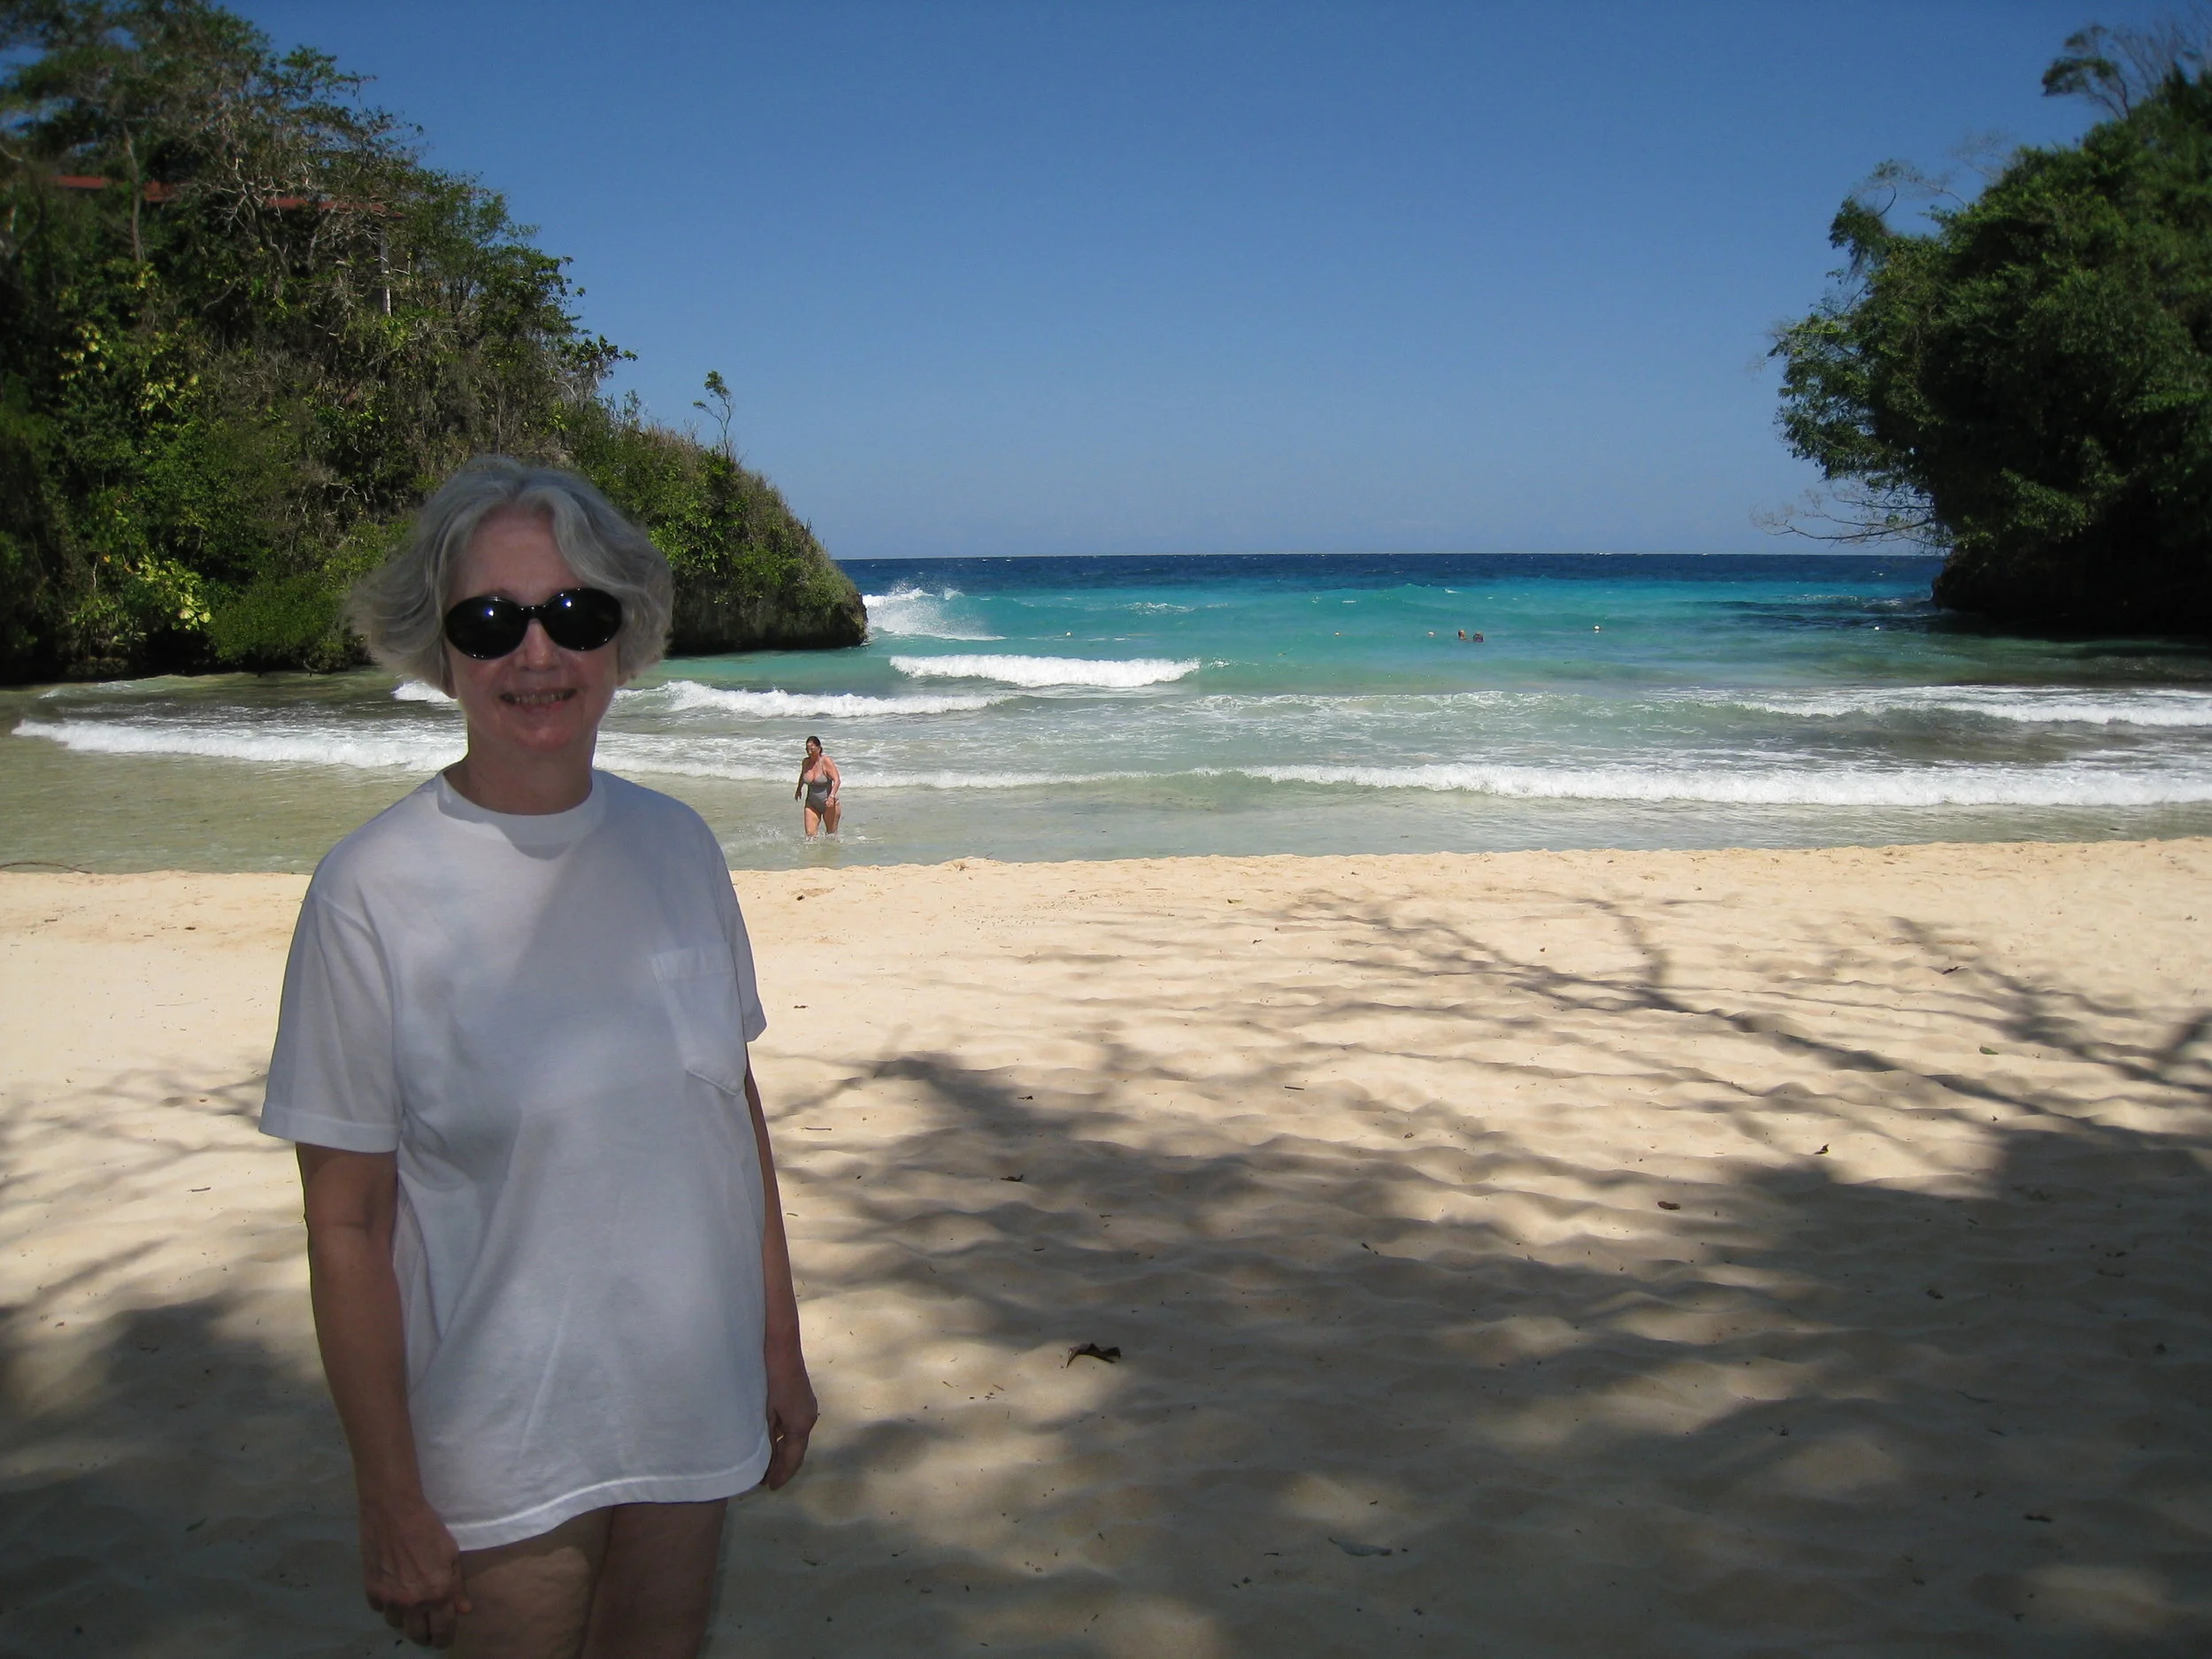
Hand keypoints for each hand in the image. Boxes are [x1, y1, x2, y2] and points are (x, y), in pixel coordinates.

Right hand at [360, 1494, 469, 1647]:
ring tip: (410, 1607)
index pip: (441, 1630)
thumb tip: (462, 1610)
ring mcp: (389, 1598)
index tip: (443, 1639)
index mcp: (437, 1593)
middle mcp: (413, 1602)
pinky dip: (386, 1605)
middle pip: (417, 1635)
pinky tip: (392, 1592)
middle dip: (424, 1635)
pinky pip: (379, 1608)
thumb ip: (457, 1585)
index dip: (443, 1639)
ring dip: (404, 1619)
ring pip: (396, 1624)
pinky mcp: (371, 1590)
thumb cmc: (428, 1528)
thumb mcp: (451, 1554)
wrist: (393, 1511)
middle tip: (427, 1629)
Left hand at [762, 1350, 818, 1489]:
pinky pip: (795, 1426)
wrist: (780, 1347)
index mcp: (801, 1424)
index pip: (793, 1458)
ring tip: (768, 1464)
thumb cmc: (770, 1379)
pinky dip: (785, 1437)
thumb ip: (767, 1437)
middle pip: (797, 1449)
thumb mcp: (765, 1412)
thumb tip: (765, 1458)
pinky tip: (773, 1440)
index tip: (770, 1487)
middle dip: (783, 1465)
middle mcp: (809, 1418)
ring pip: (796, 1437)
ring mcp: (808, 1407)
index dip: (782, 1474)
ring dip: (784, 1451)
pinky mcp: (803, 1399)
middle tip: (766, 1480)